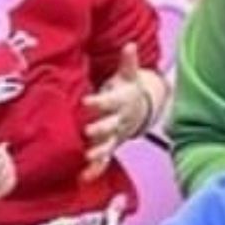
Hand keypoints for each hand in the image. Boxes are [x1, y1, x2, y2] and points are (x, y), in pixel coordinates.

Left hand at [81, 43, 151, 179]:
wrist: (141, 109)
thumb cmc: (127, 90)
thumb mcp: (129, 75)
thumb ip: (128, 62)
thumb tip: (130, 46)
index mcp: (121, 102)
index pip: (110, 102)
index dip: (99, 102)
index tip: (87, 101)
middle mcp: (119, 121)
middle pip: (110, 127)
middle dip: (100, 130)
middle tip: (87, 131)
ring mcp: (115, 137)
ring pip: (107, 147)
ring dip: (97, 153)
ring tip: (87, 157)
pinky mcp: (110, 148)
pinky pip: (103, 162)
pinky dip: (94, 171)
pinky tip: (83, 178)